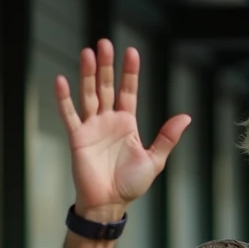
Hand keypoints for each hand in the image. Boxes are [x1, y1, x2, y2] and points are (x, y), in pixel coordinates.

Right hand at [55, 39, 190, 221]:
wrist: (109, 204)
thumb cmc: (130, 184)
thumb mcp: (154, 160)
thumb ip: (167, 138)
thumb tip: (186, 117)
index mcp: (127, 123)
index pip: (128, 91)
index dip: (130, 72)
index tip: (132, 52)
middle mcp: (108, 121)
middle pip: (106, 86)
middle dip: (106, 66)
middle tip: (105, 43)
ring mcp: (92, 128)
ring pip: (89, 95)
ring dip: (88, 74)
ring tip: (88, 52)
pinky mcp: (77, 138)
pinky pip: (70, 115)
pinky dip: (64, 99)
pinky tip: (62, 80)